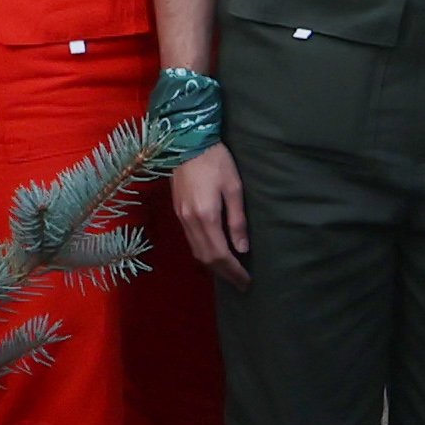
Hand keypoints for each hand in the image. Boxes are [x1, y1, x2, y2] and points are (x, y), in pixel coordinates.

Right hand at [170, 137, 250, 284]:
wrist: (186, 142)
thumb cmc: (216, 160)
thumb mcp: (233, 188)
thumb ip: (237, 220)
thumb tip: (242, 249)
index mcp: (206, 216)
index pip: (220, 254)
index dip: (234, 271)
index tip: (246, 281)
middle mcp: (190, 221)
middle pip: (206, 258)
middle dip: (224, 273)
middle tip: (241, 283)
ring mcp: (181, 218)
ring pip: (196, 251)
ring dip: (213, 266)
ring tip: (230, 272)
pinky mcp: (178, 212)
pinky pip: (191, 241)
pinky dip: (204, 252)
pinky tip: (215, 253)